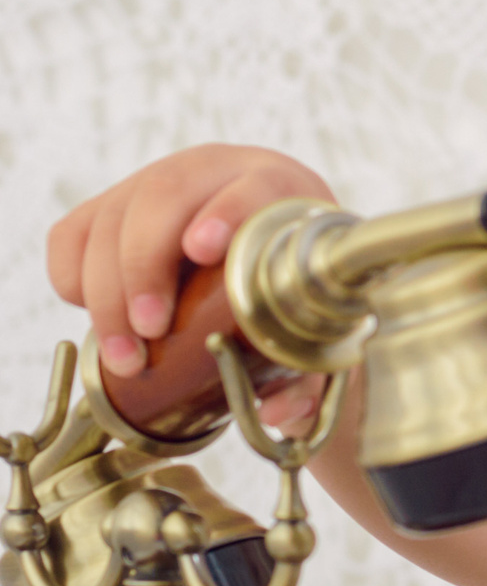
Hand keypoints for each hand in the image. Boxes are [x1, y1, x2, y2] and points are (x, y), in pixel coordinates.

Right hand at [46, 145, 333, 376]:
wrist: (264, 252)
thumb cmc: (295, 291)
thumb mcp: (313, 320)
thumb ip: (306, 370)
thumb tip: (278, 413)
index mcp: (281, 191)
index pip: (252, 187)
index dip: (226, 213)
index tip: (203, 250)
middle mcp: (214, 172)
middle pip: (164, 196)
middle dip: (146, 266)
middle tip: (150, 330)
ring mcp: (156, 183)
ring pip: (112, 216)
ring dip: (107, 288)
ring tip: (126, 352)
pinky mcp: (111, 206)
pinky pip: (73, 233)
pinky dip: (73, 275)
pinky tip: (93, 312)